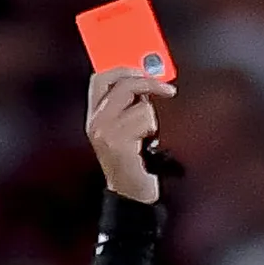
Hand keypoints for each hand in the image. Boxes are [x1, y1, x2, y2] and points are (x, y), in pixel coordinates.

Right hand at [85, 66, 172, 201]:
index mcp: (95, 117)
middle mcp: (96, 123)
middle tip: (168, 90)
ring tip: (148, 138)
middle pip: (123, 84)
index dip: (123, 68)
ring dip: (153, 120)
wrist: (131, 196)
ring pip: (141, 105)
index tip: (144, 68)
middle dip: (149, 83)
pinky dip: (153, 132)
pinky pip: (145, 121)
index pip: (101, 78)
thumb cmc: (134, 164)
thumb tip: (148, 81)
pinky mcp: (118, 142)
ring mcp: (105, 132)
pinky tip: (148, 147)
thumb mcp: (127, 132)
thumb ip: (129, 106)